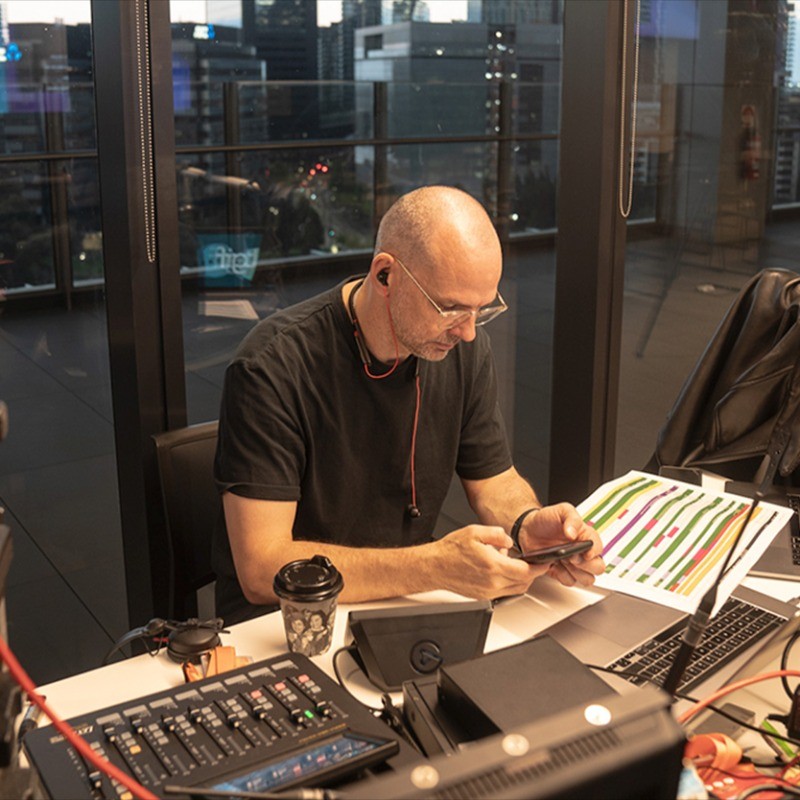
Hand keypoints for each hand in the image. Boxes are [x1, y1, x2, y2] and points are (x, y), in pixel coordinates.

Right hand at [430, 524, 544, 599]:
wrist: (434, 566)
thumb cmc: (451, 550)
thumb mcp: (475, 531)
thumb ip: (497, 534)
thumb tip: (509, 541)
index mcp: (493, 565)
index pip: (526, 571)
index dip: (539, 567)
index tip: (544, 562)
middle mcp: (492, 582)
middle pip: (524, 583)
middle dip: (533, 573)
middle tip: (534, 563)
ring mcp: (487, 592)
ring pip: (515, 590)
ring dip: (521, 579)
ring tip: (515, 564)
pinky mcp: (482, 596)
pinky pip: (504, 593)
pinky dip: (509, 583)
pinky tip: (502, 571)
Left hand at [517, 503, 604, 587]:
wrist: (528, 529)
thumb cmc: (546, 518)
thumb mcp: (561, 510)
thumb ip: (571, 518)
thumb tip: (573, 534)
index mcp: (586, 537)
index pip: (599, 548)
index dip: (593, 552)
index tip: (583, 552)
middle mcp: (583, 552)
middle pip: (598, 568)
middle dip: (586, 565)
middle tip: (571, 557)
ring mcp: (573, 564)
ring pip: (587, 579)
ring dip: (576, 573)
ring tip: (563, 561)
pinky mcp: (562, 572)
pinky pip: (569, 581)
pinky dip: (562, 576)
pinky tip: (554, 565)